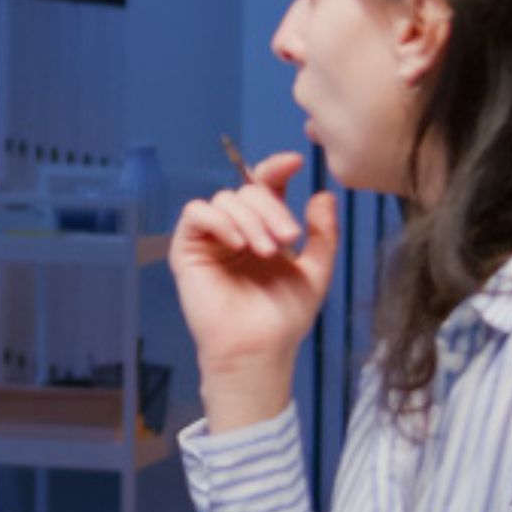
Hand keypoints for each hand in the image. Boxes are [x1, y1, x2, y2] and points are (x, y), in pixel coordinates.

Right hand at [168, 151, 338, 430]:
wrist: (258, 350)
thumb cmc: (283, 318)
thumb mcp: (315, 272)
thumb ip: (323, 234)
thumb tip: (323, 195)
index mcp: (264, 229)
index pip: (266, 186)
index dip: (277, 167)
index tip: (297, 162)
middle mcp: (236, 229)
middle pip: (248, 190)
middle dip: (271, 208)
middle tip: (289, 238)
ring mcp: (211, 238)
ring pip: (225, 199)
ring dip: (250, 219)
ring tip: (266, 251)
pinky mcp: (187, 249)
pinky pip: (196, 213)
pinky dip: (219, 220)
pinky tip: (238, 243)